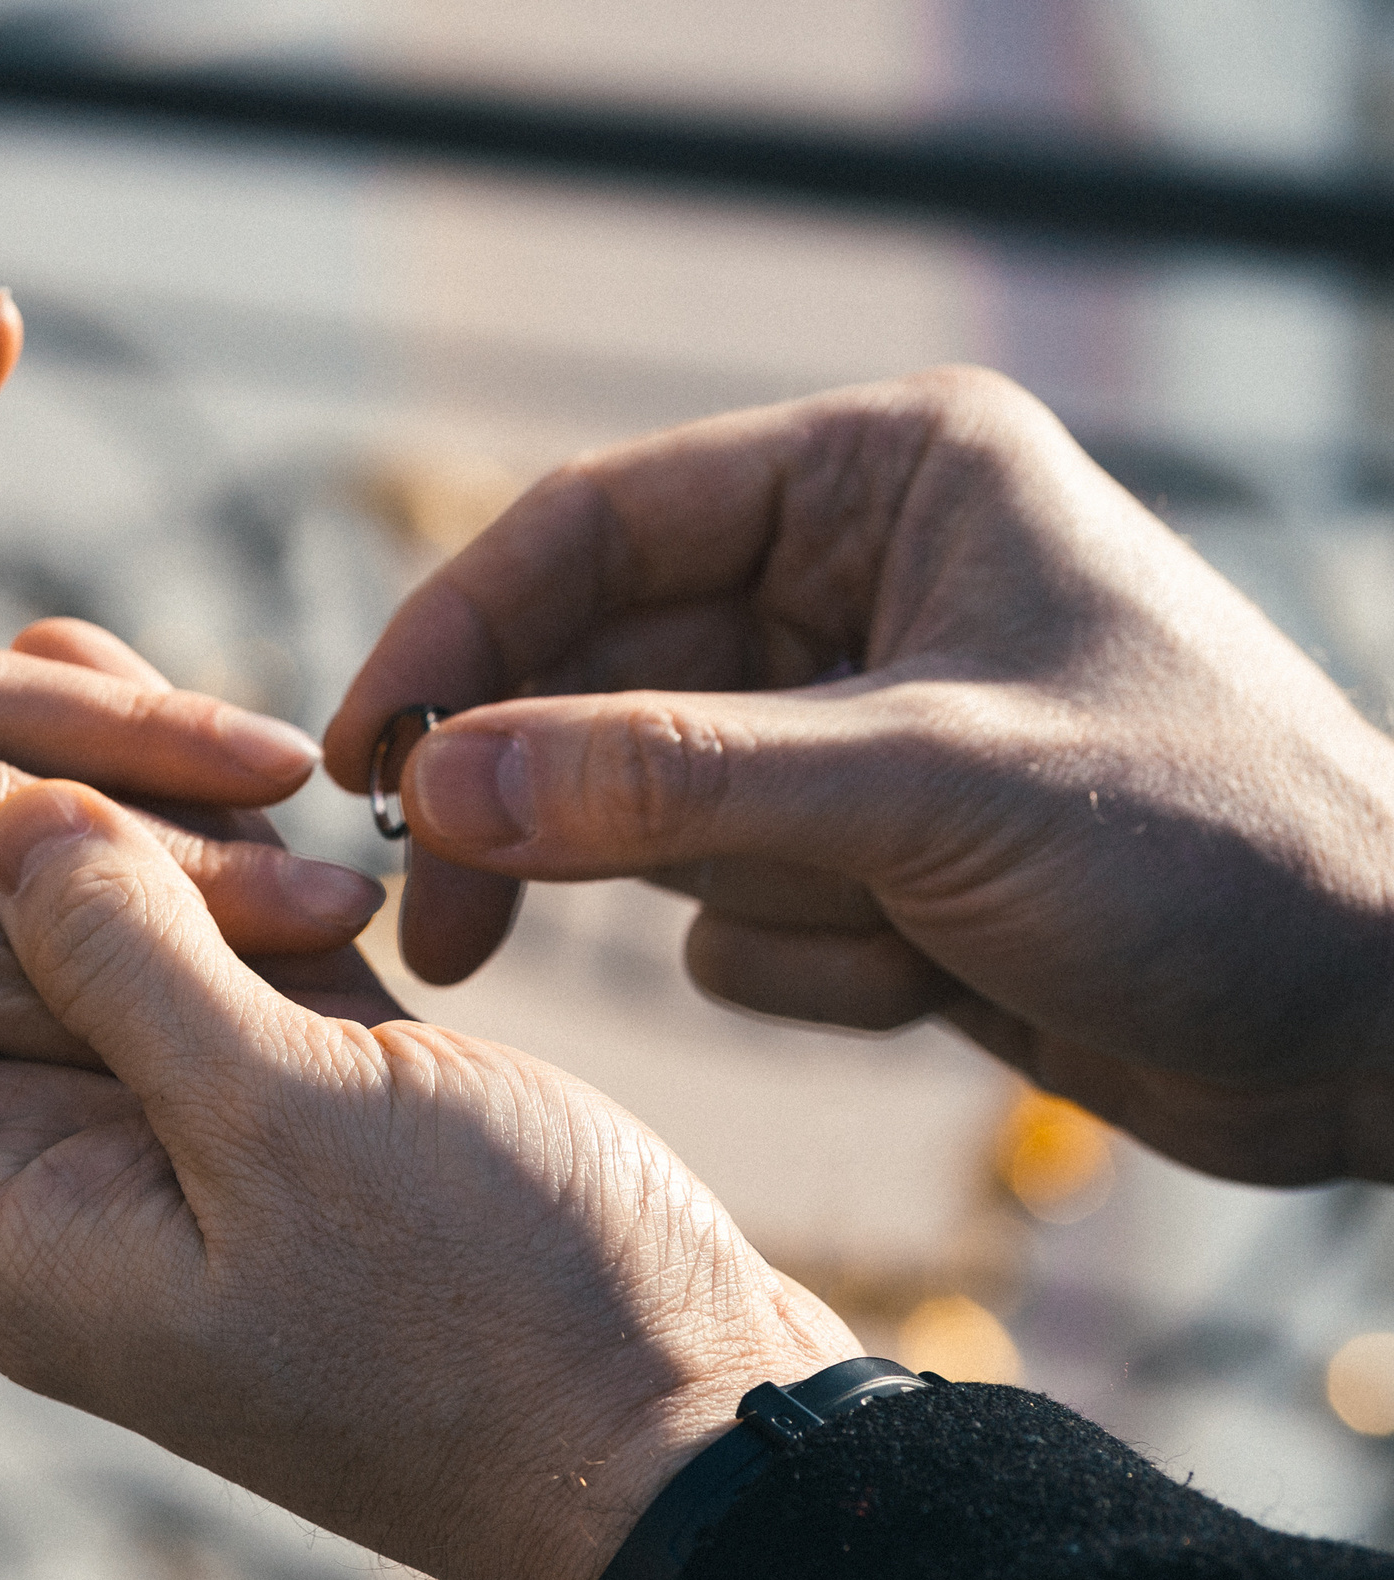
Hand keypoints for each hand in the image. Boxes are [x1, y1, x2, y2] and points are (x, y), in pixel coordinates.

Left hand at [0, 780, 858, 1579]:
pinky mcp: (299, 1092)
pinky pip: (200, 939)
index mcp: (17, 1222)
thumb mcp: (294, 1132)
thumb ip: (135, 971)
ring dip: (35, 776)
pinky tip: (128, 701)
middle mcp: (70, 1182)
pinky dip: (175, 828)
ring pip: (70, 927)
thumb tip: (13, 817)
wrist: (684, 1439)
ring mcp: (184, 1136)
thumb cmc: (491, 1324)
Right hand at [324, 367, 1393, 1185]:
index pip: (598, 525)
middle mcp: (858, 582)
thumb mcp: (927, 791)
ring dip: (739, 898)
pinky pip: (730, 911)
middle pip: (599, 678)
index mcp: (883, 479)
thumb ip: (672, 778)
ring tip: (882, 936)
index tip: (358, 756)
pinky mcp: (871, 852)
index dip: (458, 637)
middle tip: (449, 925)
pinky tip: (941, 977)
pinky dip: (808, 963)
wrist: (1383, 1030)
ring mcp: (858, 724)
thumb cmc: (1212, 848)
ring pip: (653, 808)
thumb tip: (438, 784)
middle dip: (553, 807)